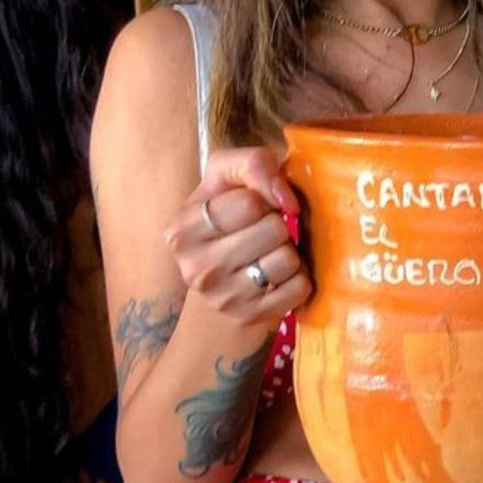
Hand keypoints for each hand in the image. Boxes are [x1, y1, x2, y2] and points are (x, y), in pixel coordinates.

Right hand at [164, 146, 310, 326]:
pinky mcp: (251, 318)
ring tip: (269, 256)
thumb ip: (252, 165)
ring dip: (289, 254)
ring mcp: (223, 298)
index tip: (257, 208)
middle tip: (263, 236)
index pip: (250, 202)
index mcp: (182, 229)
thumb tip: (286, 199)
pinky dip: (298, 279)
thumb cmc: (226, 227)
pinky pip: (300, 287)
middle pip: (273, 229)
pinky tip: (277, 280)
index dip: (264, 198)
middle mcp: (195, 266)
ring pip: (288, 259)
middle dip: (278, 227)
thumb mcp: (225, 182)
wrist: (214, 300)